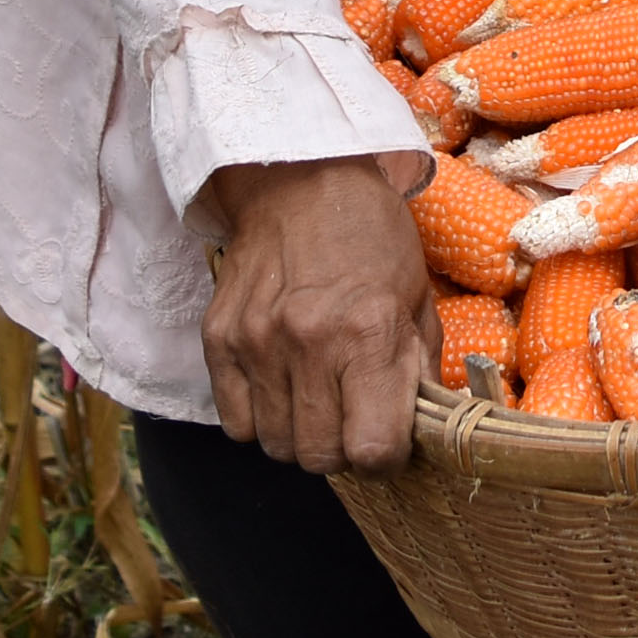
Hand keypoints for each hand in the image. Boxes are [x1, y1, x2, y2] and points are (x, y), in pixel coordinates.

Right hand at [202, 157, 441, 472]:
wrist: (300, 179)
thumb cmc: (371, 237)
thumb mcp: (416, 297)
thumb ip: (418, 371)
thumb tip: (419, 432)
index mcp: (368, 333)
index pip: (371, 450)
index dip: (385, 457)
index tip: (386, 439)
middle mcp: (309, 342)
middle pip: (319, 458)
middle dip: (342, 449)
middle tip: (351, 416)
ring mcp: (257, 342)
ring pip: (276, 446)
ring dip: (300, 434)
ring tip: (316, 397)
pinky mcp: (219, 340)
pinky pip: (235, 423)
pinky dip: (260, 418)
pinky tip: (281, 387)